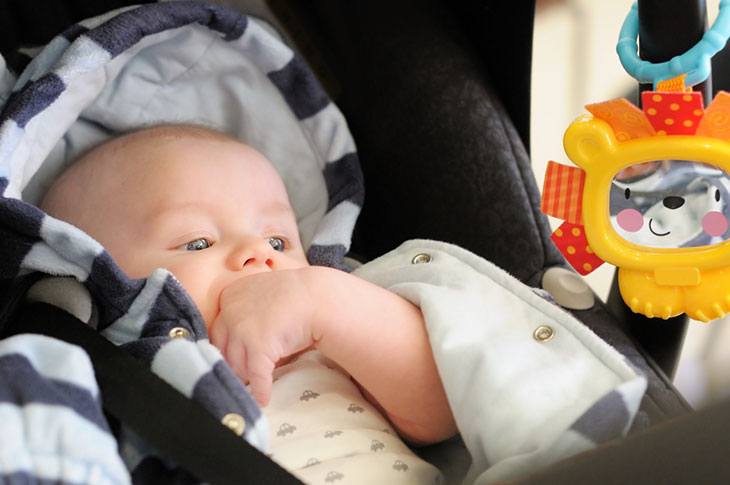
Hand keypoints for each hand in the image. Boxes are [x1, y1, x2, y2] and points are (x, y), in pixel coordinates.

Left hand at [208, 267, 325, 405]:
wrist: (318, 297)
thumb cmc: (295, 296)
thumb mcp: (261, 295)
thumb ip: (245, 312)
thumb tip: (237, 346)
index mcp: (230, 297)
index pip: (218, 331)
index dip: (226, 349)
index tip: (230, 361)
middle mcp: (231, 312)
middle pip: (223, 350)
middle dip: (233, 366)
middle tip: (240, 378)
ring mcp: (243, 329)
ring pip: (237, 365)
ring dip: (246, 378)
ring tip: (252, 387)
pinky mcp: (259, 347)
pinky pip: (256, 375)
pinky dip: (260, 390)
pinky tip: (264, 399)